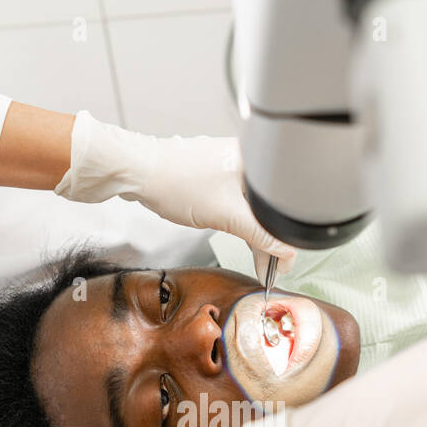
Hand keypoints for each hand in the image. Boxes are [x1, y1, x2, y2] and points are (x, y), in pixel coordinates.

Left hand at [53, 111, 295, 281]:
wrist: (138, 171)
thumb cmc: (176, 183)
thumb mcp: (226, 215)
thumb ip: (260, 234)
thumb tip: (285, 250)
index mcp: (258, 161)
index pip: (284, 206)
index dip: (287, 240)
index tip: (282, 264)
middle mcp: (248, 160)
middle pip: (271, 208)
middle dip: (272, 240)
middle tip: (269, 267)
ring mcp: (231, 166)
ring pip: (254, 207)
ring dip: (257, 233)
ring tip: (258, 258)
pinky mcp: (216, 175)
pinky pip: (239, 203)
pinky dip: (242, 222)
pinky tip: (242, 236)